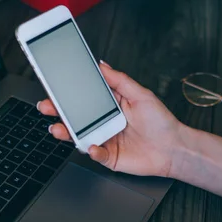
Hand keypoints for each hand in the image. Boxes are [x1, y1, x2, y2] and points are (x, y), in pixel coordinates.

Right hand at [38, 61, 184, 177]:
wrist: (174, 149)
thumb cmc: (161, 123)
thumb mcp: (141, 94)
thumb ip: (119, 80)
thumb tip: (102, 65)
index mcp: (109, 106)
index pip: (84, 98)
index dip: (68, 94)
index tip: (55, 89)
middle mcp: (103, 123)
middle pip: (75, 118)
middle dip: (58, 112)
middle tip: (47, 107)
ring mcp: (104, 140)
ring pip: (79, 137)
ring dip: (66, 132)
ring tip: (58, 128)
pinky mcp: (108, 157)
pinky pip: (95, 154)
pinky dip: (92, 150)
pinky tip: (91, 145)